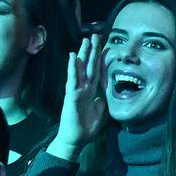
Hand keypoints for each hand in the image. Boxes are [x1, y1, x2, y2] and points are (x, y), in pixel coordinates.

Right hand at [51, 37, 104, 157]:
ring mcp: (76, 90)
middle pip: (89, 66)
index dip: (99, 59)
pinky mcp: (71, 96)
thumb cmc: (84, 128)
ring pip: (81, 69)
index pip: (96, 72)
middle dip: (92, 51)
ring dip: (83, 54)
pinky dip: (73, 68)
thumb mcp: (97, 114)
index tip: (103, 46)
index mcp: (90, 92)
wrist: (74, 140)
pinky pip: (72, 79)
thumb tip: (102, 97)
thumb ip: (99, 104)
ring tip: (85, 40)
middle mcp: (83, 88)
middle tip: (95, 35)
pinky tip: (74, 56)